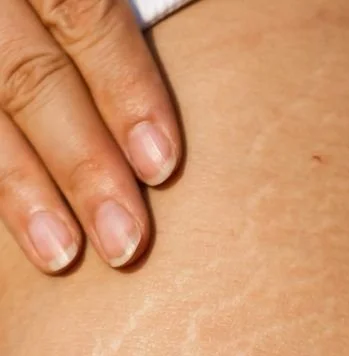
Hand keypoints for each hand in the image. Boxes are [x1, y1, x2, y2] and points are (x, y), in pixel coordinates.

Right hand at [0, 0, 180, 272]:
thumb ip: (129, 6)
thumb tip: (244, 22)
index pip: (82, 13)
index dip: (125, 87)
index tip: (163, 164)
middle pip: (28, 75)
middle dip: (79, 163)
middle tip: (126, 244)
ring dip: (18, 189)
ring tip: (59, 256)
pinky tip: (15, 231)